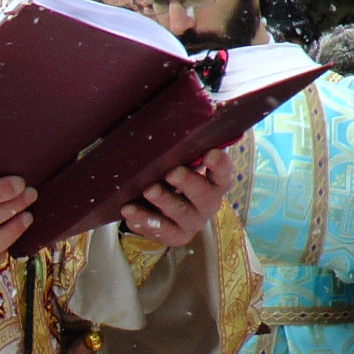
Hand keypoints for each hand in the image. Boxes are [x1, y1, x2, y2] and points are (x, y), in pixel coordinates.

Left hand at [119, 147, 235, 246]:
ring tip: (148, 190)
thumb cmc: (173, 175)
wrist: (165, 210)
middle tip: (172, 173)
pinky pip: (161, 230)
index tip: (210, 153)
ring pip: (181, 213)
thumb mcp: (179, 161)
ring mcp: (193, 222)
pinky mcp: (176, 236)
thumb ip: (181, 146)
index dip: (220, 164)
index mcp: (215, 181)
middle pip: (204, 195)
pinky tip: (129, 209)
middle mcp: (208, 203)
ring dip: (165, 201)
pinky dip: (143, 219)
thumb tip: (176, 117)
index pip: (224, 172)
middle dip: (188, 183)